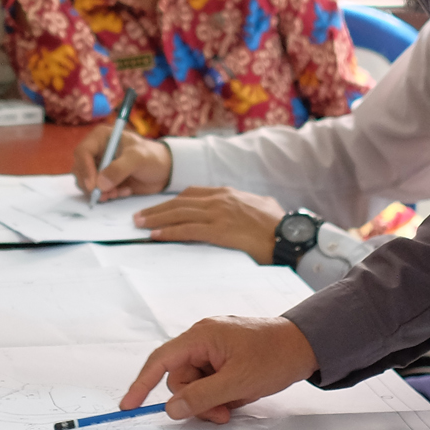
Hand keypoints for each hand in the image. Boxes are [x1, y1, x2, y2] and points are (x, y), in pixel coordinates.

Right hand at [73, 126, 171, 199]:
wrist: (163, 171)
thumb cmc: (152, 157)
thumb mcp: (138, 159)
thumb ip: (119, 169)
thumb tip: (100, 184)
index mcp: (101, 138)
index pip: (82, 152)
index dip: (85, 170)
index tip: (93, 186)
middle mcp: (96, 151)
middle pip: (79, 169)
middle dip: (91, 185)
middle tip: (106, 194)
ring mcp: (98, 167)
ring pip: (86, 183)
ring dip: (100, 192)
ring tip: (118, 192)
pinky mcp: (103, 181)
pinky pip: (96, 192)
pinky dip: (107, 195)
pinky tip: (124, 191)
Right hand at [119, 315, 316, 422]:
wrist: (308, 346)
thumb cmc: (275, 356)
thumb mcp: (237, 382)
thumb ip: (202, 397)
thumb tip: (171, 409)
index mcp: (201, 336)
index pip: (161, 361)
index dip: (141, 383)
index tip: (128, 405)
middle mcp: (203, 339)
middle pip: (181, 379)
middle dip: (197, 401)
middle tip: (222, 413)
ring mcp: (215, 349)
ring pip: (196, 385)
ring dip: (211, 401)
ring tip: (235, 404)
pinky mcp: (226, 358)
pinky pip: (211, 382)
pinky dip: (221, 394)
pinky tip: (240, 395)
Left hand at [134, 186, 287, 262]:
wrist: (291, 235)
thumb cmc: (279, 225)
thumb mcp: (261, 206)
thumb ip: (245, 205)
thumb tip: (245, 209)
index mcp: (227, 193)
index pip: (192, 193)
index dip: (171, 201)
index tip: (158, 207)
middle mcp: (220, 199)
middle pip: (180, 202)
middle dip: (157, 209)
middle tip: (138, 216)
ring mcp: (219, 214)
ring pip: (179, 214)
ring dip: (156, 219)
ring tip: (139, 225)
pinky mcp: (220, 230)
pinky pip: (188, 230)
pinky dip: (169, 232)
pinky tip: (155, 236)